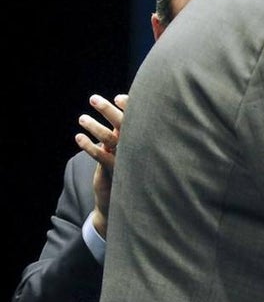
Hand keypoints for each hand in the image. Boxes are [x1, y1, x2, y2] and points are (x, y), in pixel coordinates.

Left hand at [75, 93, 128, 236]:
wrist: (132, 204)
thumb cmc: (135, 174)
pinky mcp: (115, 172)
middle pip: (124, 124)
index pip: (139, 119)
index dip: (129, 106)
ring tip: (81, 118)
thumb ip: (132, 137)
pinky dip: (88, 145)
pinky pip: (100, 156)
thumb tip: (123, 116)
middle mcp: (140, 149)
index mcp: (146, 142)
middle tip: (93, 99)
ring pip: (110, 139)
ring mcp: (128, 160)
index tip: (118, 98)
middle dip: (108, 110)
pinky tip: (78, 138)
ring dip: (94, 127)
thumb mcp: (137, 154)